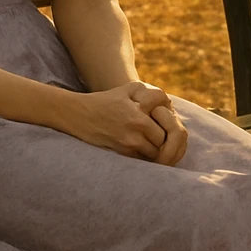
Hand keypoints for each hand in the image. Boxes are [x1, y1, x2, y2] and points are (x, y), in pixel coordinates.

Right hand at [63, 80, 187, 163]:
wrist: (79, 115)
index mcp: (139, 117)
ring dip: (157, 150)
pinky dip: (146, 156)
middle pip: (164, 144)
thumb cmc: (107, 100)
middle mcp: (134, 134)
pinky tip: (143, 147)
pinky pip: (142, 160)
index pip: (170, 128)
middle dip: (166, 140)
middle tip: (164, 135)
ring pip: (155, 155)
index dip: (170, 125)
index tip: (166, 122)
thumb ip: (153, 95)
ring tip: (154, 141)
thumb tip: (170, 106)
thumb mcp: (130, 89)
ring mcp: (127, 146)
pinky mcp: (121, 155)